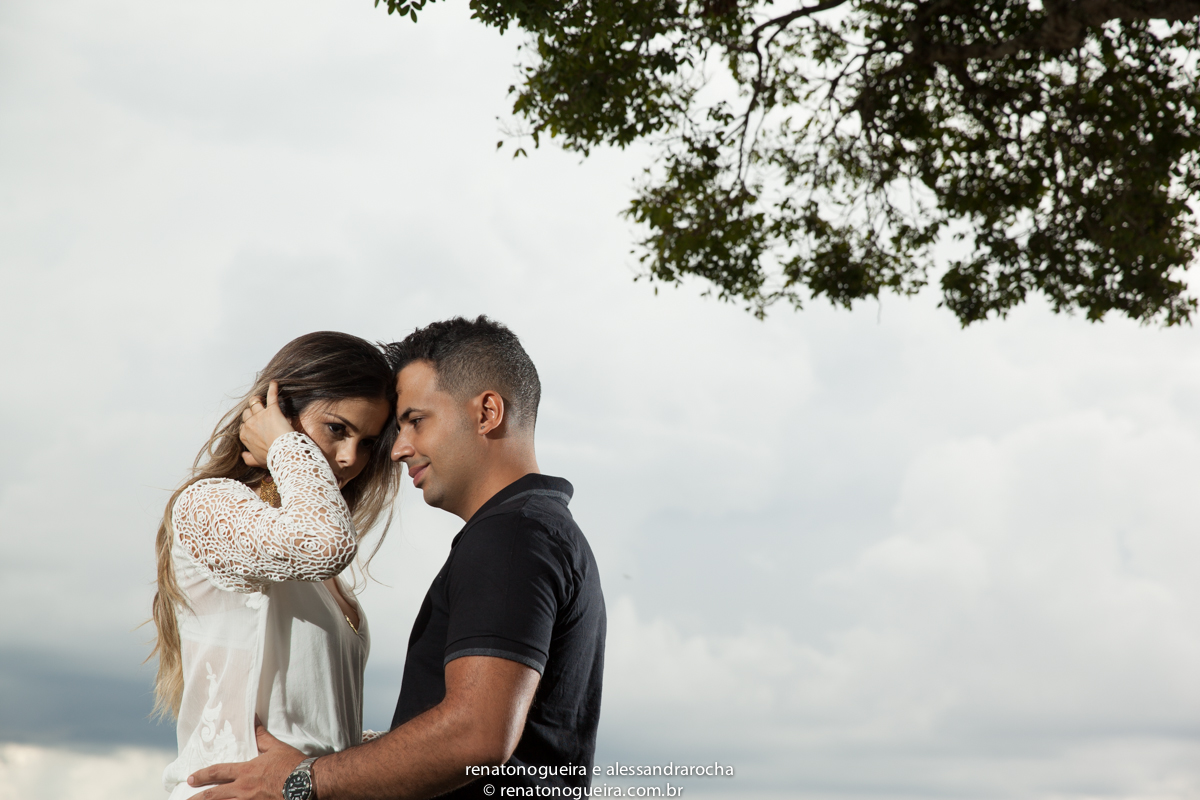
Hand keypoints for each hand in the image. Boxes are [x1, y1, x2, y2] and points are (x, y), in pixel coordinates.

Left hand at [188, 724, 304, 799]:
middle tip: (185, 799)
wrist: (306, 782)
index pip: (219, 772)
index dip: (203, 775)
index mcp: (246, 771)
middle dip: (197, 798)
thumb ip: (261, 735)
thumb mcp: (276, 747)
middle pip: (214, 795)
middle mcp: (243, 789)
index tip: (191, 778)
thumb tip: (253, 718)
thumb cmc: (292, 764)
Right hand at [240, 382, 294, 467]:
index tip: (254, 424)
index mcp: (244, 436)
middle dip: (251, 411)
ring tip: (261, 398)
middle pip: (247, 413)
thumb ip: (248, 458)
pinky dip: (273, 388)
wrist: (283, 452)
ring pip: (254, 403)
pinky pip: (271, 396)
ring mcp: (260, 416)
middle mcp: (250, 424)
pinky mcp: (273, 410)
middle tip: (258, 410)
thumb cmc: (271, 458)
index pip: (243, 425)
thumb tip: (243, 455)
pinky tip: (275, 383)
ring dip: (257, 399)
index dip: (248, 424)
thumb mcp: (257, 461)